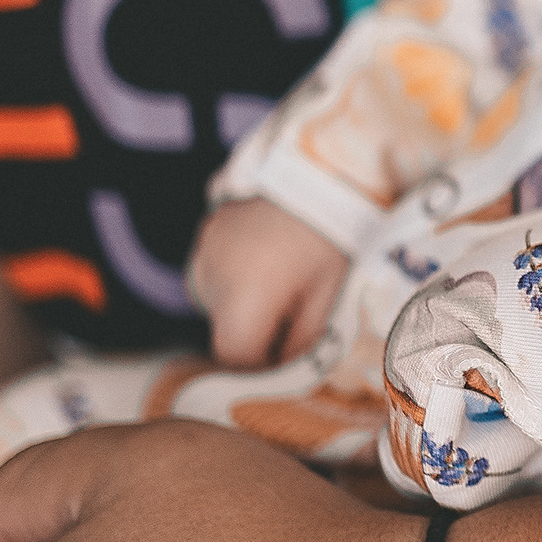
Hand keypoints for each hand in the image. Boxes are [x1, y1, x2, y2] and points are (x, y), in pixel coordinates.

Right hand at [189, 196, 348, 363]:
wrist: (328, 166)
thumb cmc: (337, 236)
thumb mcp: (331, 298)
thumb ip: (302, 345)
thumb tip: (284, 374)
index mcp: (244, 295)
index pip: (234, 357)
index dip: (262, 366)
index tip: (290, 355)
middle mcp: (212, 274)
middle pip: (225, 330)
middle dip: (260, 334)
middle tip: (299, 310)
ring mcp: (204, 249)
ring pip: (220, 303)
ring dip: (249, 305)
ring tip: (288, 279)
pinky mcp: (207, 231)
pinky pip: (218, 273)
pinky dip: (241, 277)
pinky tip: (272, 259)